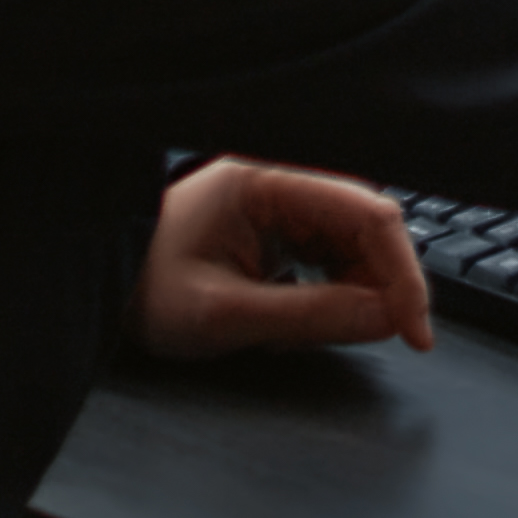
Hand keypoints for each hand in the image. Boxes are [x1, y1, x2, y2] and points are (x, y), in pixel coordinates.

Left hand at [138, 157, 433, 360]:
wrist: (102, 278)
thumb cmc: (145, 287)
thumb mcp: (225, 314)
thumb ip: (309, 316)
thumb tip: (385, 319)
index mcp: (271, 181)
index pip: (369, 215)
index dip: (404, 274)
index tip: (416, 330)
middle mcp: (286, 180)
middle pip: (371, 227)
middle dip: (382, 284)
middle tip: (381, 336)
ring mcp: (285, 201)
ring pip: (358, 243)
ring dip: (359, 289)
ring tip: (317, 328)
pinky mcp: (282, 225)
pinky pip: (334, 253)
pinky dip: (336, 289)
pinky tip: (306, 314)